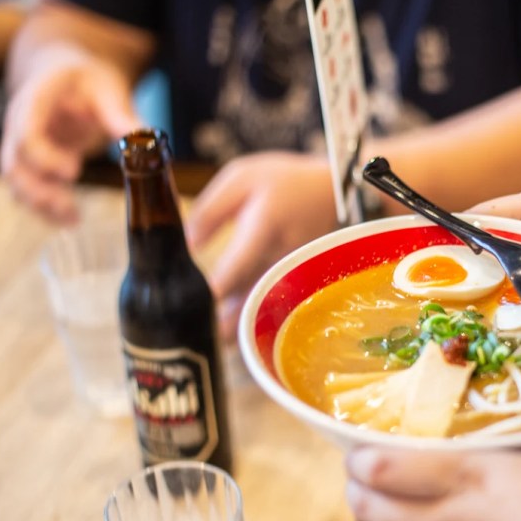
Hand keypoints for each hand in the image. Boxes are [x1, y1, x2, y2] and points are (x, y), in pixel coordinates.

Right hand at [0, 51, 139, 223]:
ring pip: (18, 183)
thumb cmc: (86, 79)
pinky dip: (46, 209)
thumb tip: (145, 138)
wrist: (67, 74)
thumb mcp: (107, 87)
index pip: (26, 132)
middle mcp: (20, 126)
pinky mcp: (34, 164)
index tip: (73, 172)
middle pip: (14, 164)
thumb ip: (121, 113)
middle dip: (38, 190)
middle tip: (69, 206)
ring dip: (41, 205)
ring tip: (73, 219)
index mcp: (35, 102)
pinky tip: (71, 220)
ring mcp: (23, 147)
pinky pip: (30, 190)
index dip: (45, 156)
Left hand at [186, 152, 337, 341]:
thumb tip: (186, 246)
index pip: (240, 263)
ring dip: (241, 326)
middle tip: (203, 339)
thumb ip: (211, 211)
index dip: (219, 287)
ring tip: (215, 342)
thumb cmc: (283, 182)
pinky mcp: (299, 279)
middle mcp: (282, 254)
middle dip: (228, 322)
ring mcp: (295, 271)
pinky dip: (254, 319)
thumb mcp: (241, 178)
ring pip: (265, 306)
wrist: (333, 191)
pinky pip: (274, 304)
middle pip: (253, 296)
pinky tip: (235, 332)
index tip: (198, 307)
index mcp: (265, 224)